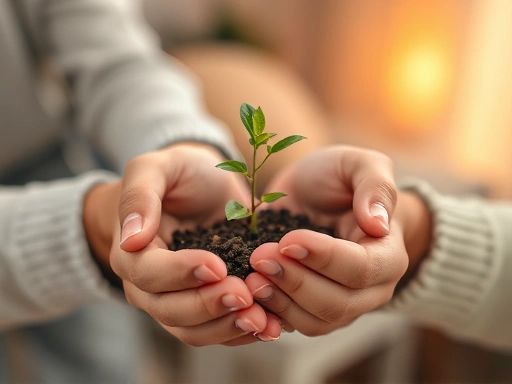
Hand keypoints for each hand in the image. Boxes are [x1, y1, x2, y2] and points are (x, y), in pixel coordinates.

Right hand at [108, 143, 280, 344]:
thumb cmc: (178, 174)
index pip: (149, 273)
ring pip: (193, 330)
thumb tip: (131, 238)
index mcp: (133, 252)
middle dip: (208, 305)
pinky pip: (217, 331)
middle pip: (170, 310)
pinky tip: (270, 325)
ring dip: (227, 328)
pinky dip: (241, 333)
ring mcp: (177, 299)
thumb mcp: (156, 168)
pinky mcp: (205, 305)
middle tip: (245, 295)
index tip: (217, 266)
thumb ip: (139, 195)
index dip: (181, 274)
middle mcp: (149, 284)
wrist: (203, 187)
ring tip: (262, 318)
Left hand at [244, 146, 404, 334]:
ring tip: (251, 276)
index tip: (288, 240)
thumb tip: (377, 224)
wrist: (318, 196)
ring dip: (279, 302)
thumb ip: (374, 186)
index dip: (324, 258)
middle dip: (295, 282)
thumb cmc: (341, 179)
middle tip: (260, 258)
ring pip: (314, 322)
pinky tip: (248, 292)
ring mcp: (341, 304)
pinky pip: (293, 324)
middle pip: (337, 303)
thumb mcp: (358, 164)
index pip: (361, 269)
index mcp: (387, 254)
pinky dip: (269, 314)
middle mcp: (370, 289)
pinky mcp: (311, 309)